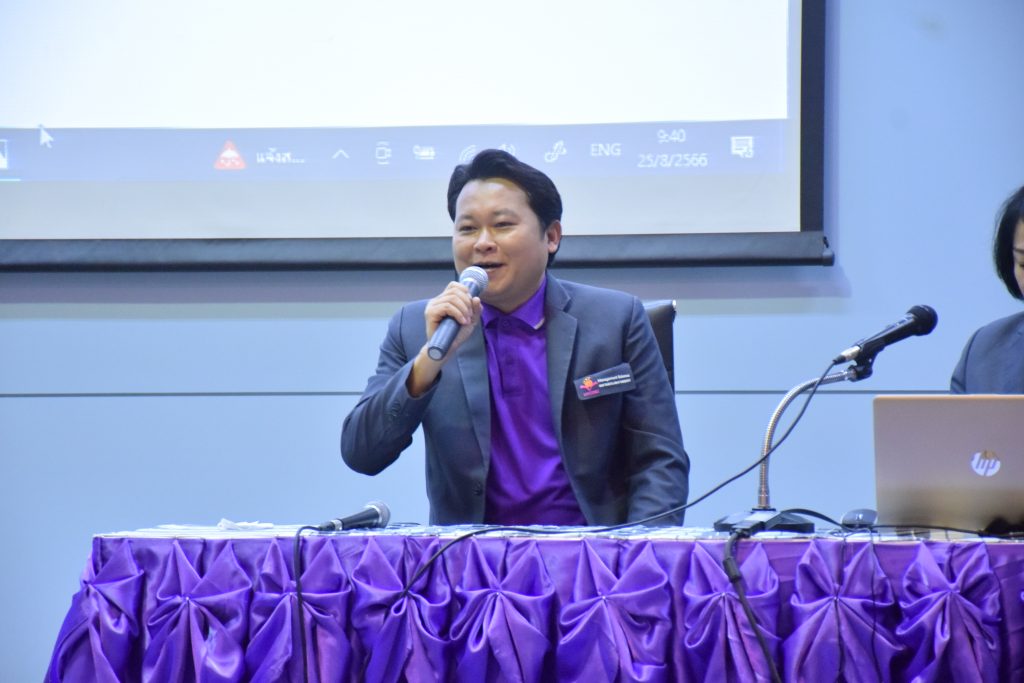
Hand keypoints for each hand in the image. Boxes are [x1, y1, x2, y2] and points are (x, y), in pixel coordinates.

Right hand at [406, 281, 482, 395]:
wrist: (446, 349)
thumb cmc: (456, 335)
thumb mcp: (471, 321)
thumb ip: (475, 310)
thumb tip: (476, 298)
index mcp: (444, 299)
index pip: (454, 285)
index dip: (465, 291)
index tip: (471, 305)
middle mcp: (437, 300)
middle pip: (455, 291)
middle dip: (467, 302)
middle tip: (470, 316)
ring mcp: (432, 306)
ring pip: (452, 298)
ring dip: (464, 309)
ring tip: (467, 321)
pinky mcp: (430, 313)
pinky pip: (447, 306)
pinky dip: (458, 313)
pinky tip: (462, 322)